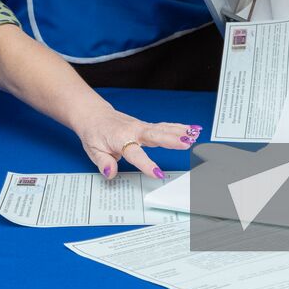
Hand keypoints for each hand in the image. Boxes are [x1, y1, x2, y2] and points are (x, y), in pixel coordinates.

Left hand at [75, 105, 202, 178]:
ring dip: (180, 132)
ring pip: (163, 129)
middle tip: (186, 143)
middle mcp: (134, 131)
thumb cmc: (94, 133)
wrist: (94, 115)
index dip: (146, 164)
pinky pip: (164, 126)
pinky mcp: (146, 126)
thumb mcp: (92, 150)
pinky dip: (179, 127)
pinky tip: (192, 129)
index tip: (157, 173)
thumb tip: (111, 173)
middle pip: (155, 135)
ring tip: (195, 135)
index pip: (135, 153)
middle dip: (171, 139)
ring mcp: (141, 127)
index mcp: (120, 139)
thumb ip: (104, 162)